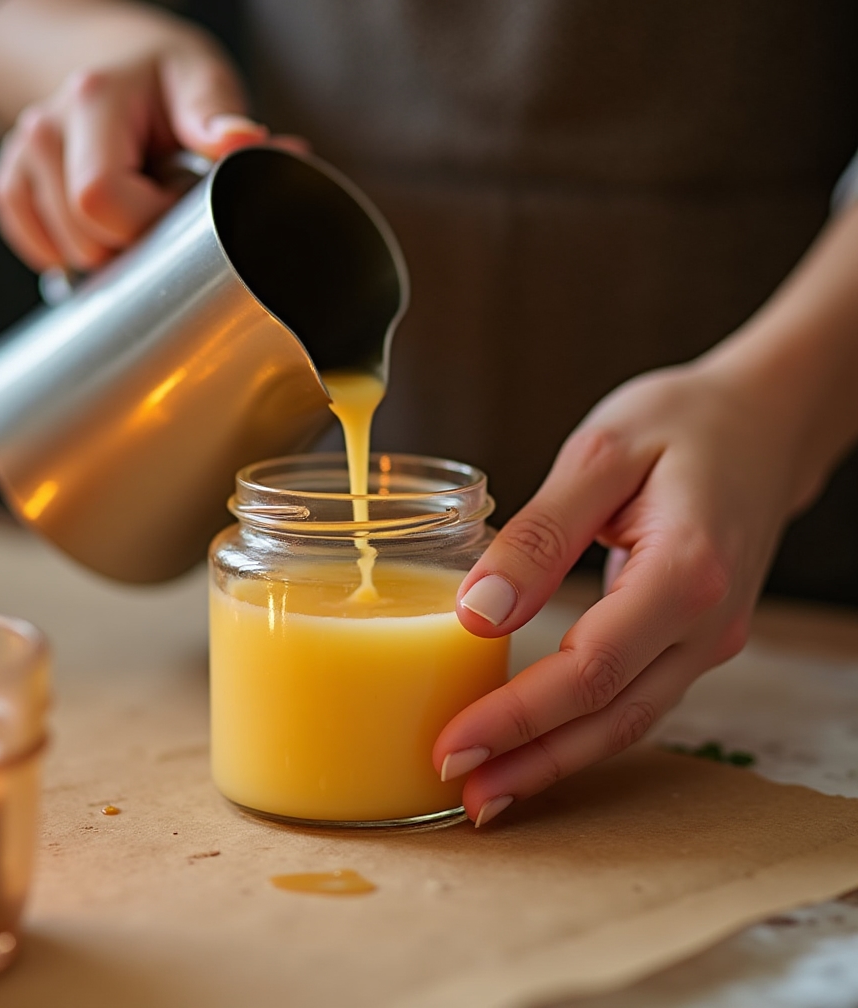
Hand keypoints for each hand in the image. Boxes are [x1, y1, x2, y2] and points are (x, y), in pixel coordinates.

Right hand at [0, 35, 281, 270]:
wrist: (120, 65)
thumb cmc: (166, 81)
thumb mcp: (202, 79)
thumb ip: (217, 112)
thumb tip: (239, 138)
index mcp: (92, 98)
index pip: (101, 199)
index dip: (150, 220)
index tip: (180, 201)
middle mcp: (46, 126)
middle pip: (83, 237)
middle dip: (135, 239)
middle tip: (161, 202)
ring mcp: (24, 155)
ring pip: (65, 251)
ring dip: (110, 246)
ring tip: (135, 203)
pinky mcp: (12, 181)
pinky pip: (37, 247)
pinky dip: (75, 252)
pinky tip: (103, 224)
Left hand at [433, 360, 812, 826]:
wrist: (763, 421)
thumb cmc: (682, 424)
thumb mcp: (600, 456)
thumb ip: (540, 535)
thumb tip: (478, 612)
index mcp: (685, 573)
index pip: (590, 670)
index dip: (517, 717)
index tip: (453, 745)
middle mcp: (706, 624)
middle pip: (610, 717)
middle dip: (531, 762)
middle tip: (461, 795)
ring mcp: (708, 639)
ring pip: (627, 721)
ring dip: (556, 761)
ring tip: (489, 790)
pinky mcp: (695, 637)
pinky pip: (637, 699)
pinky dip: (584, 731)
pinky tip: (539, 742)